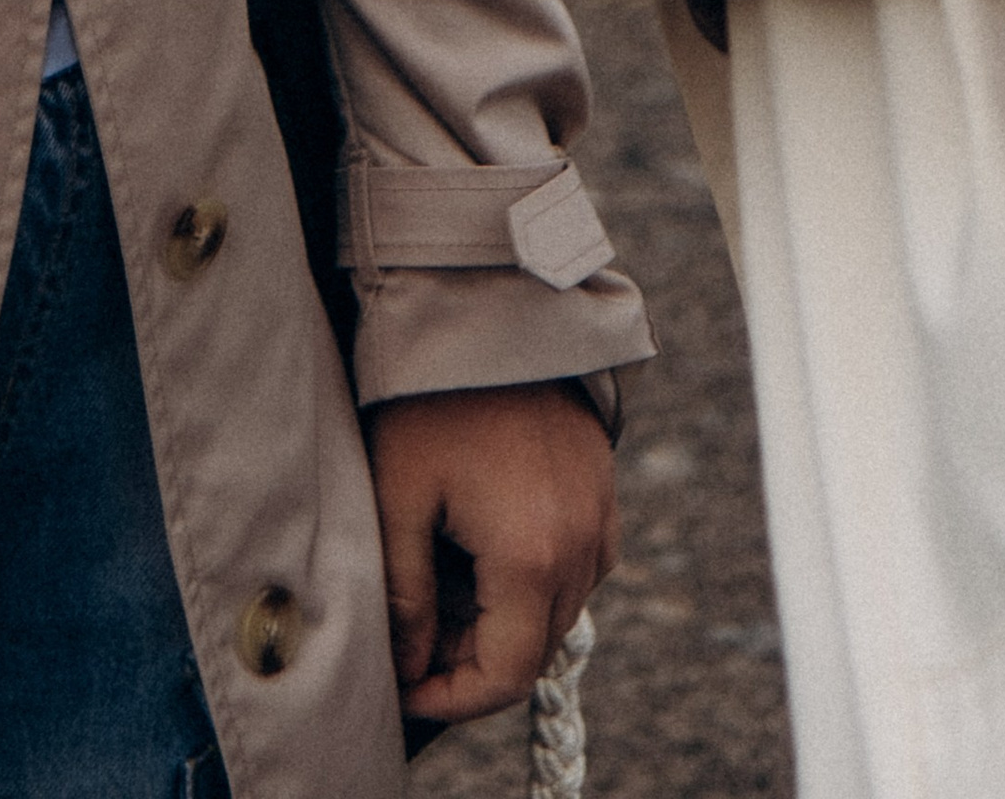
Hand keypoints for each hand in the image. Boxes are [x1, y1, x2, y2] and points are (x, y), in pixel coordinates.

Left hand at [368, 382, 618, 728]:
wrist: (487, 306)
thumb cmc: (433, 397)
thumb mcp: (400, 497)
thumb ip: (406, 595)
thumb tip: (408, 666)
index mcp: (532, 556)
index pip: (506, 675)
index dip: (453, 698)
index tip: (406, 689)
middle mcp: (582, 546)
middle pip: (534, 649)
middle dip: (471, 661)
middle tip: (411, 639)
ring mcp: (601, 517)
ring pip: (557, 611)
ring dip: (502, 621)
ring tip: (438, 591)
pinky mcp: (603, 491)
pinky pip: (579, 566)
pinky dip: (534, 582)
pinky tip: (481, 551)